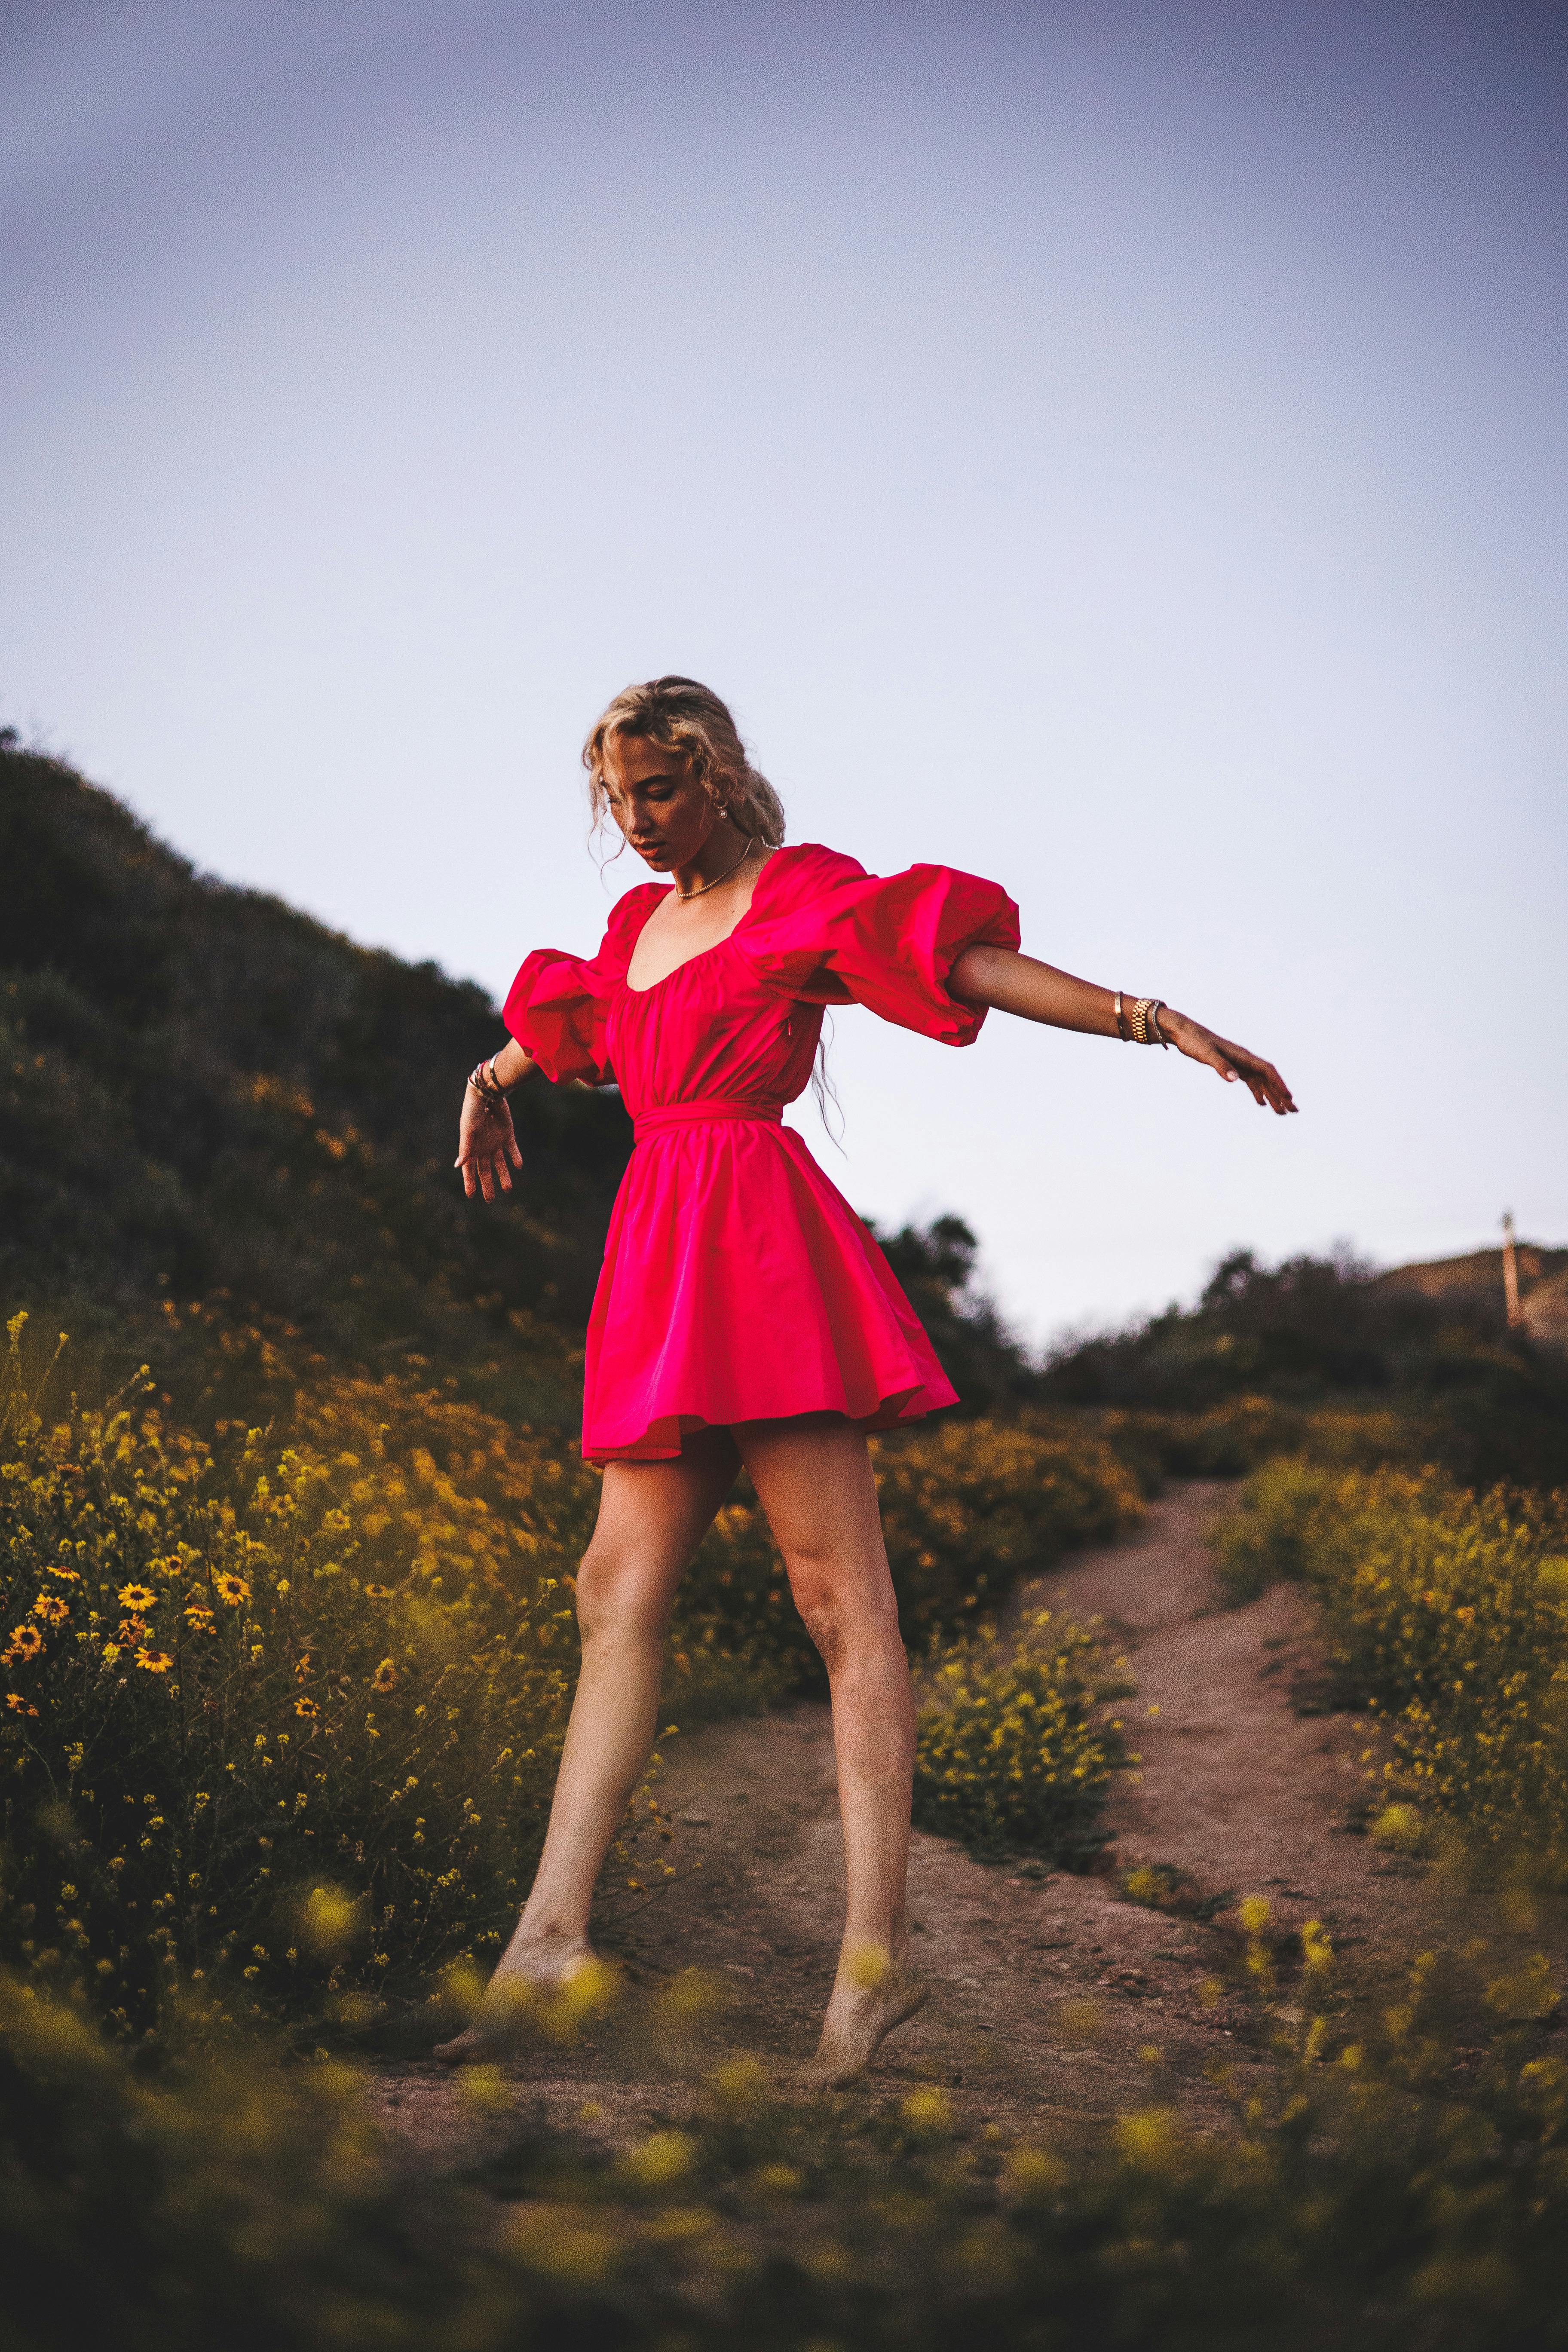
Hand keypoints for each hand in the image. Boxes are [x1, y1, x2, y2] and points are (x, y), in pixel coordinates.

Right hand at [456, 1087, 522, 1200]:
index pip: (469, 1169)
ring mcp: (496, 1141)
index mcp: (471, 1147)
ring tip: (508, 1189)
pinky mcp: (508, 1134)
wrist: (487, 1093)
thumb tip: (458, 1166)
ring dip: (504, 1175)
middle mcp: (483, 1147)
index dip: (469, 1182)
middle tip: (490, 1200)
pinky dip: (516, 1157)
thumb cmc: (472, 1111)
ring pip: (500, 1163)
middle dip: (487, 1185)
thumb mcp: (467, 1131)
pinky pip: (512, 1149)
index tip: (471, 1195)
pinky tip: (518, 1166)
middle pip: (485, 1170)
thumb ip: (465, 1149)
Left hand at [1159, 1008, 1296, 1114]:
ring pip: (1261, 1082)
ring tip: (1282, 1113)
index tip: (1289, 1097)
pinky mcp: (1231, 1067)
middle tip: (1293, 1111)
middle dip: (1281, 1095)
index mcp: (1242, 1055)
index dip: (1279, 1084)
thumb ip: (1220, 1065)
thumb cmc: (1193, 1041)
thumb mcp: (1205, 1053)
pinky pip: (1250, 1081)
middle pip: (1268, 1079)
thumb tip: (1235, 1079)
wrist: (1183, 1031)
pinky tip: (1261, 1103)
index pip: (1267, 1070)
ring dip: (1272, 1097)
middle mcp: (1244, 1059)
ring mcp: (1239, 1063)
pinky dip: (1257, 1092)